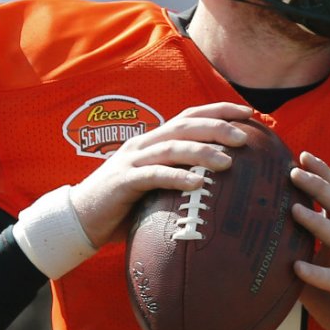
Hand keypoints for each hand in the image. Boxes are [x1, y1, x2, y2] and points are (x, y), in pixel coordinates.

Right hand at [68, 102, 252, 247]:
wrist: (81, 219)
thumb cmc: (125, 204)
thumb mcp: (157, 185)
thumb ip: (181, 177)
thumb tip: (222, 184)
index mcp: (154, 140)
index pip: (189, 116)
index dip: (218, 110)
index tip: (248, 113)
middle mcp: (143, 144)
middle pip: (184, 127)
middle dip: (216, 128)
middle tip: (243, 138)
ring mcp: (131, 161)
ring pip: (171, 148)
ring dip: (201, 152)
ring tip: (227, 161)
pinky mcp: (122, 182)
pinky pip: (153, 176)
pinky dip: (176, 178)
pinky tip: (197, 184)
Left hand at [290, 151, 329, 329]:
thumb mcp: (317, 269)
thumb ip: (295, 252)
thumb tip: (258, 240)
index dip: (324, 174)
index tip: (302, 154)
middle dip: (320, 186)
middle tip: (294, 171)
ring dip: (318, 222)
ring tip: (294, 210)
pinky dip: (317, 273)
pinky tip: (297, 268)